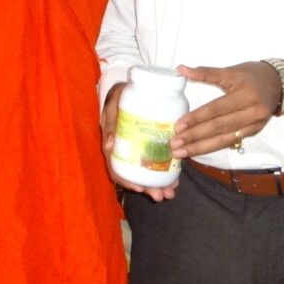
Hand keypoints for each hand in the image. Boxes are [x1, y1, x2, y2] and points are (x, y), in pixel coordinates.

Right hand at [101, 81, 178, 201]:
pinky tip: (175, 179)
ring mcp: (139, 149)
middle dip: (149, 188)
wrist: (131, 88)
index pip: (118, 169)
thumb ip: (111, 124)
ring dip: (159, 184)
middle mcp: (126, 151)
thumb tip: (109, 146)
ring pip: (147, 172)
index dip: (127, 181)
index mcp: (114, 145)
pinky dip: (165, 171)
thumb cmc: (119, 98)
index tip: (140, 188)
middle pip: (135, 176)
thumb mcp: (112, 108)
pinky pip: (157, 162)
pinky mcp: (151, 145)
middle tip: (162, 195)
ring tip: (171, 192)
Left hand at [171, 62, 279, 157]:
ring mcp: (254, 125)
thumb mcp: (231, 70)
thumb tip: (181, 69)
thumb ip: (206, 72)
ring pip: (225, 139)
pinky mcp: (254, 132)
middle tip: (175, 144)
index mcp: (245, 95)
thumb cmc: (253, 75)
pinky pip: (231, 141)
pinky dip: (213, 147)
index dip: (196, 118)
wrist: (280, 83)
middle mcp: (252, 113)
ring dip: (201, 148)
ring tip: (182, 153)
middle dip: (195, 138)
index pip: (216, 110)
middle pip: (219, 128)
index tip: (178, 126)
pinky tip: (198, 151)